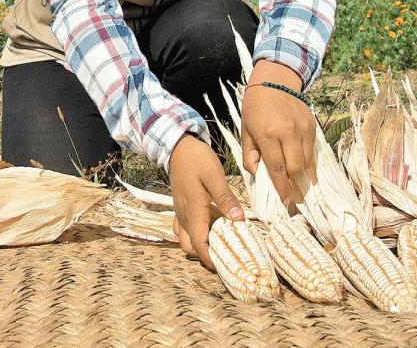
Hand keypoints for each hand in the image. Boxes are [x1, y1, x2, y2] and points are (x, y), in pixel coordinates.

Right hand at [168, 133, 244, 268]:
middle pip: (191, 247)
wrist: (178, 147)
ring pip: (186, 239)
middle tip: (227, 256)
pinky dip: (197, 233)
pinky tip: (212, 227)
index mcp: (193, 212)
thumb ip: (226, 199)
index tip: (226, 268)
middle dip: (206, 256)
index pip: (199, 246)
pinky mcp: (182, 206)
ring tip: (221, 243)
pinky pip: (185, 228)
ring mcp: (181, 212)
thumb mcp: (214, 176)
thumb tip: (239, 220)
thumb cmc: (196, 160)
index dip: (211, 261)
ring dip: (201, 245)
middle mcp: (184, 216)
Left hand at [240, 60, 316, 204]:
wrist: (275, 82)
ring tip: (296, 180)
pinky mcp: (313, 126)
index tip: (286, 201)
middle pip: (296, 168)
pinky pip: (312, 151)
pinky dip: (307, 160)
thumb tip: (257, 176)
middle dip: (293, 182)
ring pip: (307, 161)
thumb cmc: (255, 108)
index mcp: (268, 134)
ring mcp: (303, 129)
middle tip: (289, 191)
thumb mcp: (246, 131)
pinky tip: (301, 164)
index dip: (282, 188)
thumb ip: (250, 156)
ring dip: (301, 173)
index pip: (277, 168)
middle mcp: (288, 132)